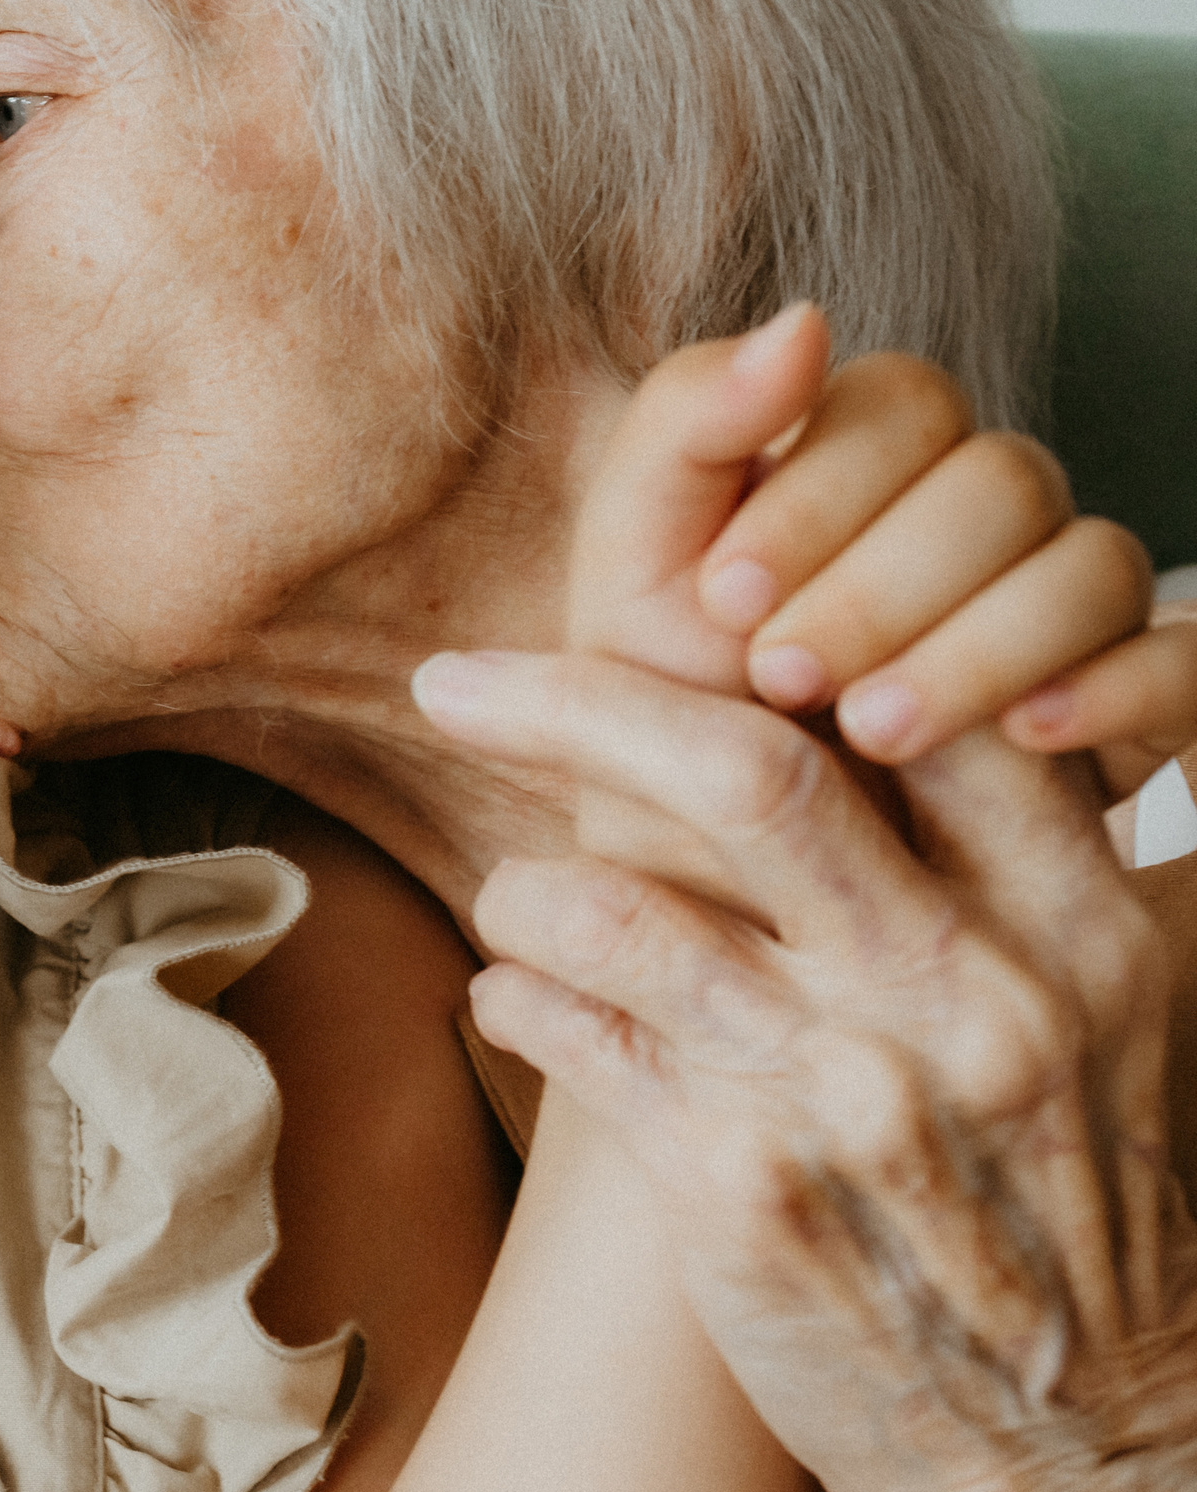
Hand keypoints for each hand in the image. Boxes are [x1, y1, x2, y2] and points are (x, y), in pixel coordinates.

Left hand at [412, 648, 1196, 1491]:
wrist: (1091, 1461)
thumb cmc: (1081, 1219)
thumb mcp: (1104, 1025)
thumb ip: (998, 873)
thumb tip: (850, 716)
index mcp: (1078, 929)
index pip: (915, 703)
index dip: (768, 638)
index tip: (665, 617)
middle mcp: (965, 997)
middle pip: (737, 768)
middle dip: (566, 703)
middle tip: (450, 683)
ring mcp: (847, 1099)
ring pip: (614, 902)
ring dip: (525, 884)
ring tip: (516, 899)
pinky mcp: (741, 1197)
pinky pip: (571, 1035)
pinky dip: (517, 992)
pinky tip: (516, 994)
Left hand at [572, 302, 1190, 797]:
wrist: (709, 888)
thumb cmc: (660, 723)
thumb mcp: (633, 580)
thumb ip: (686, 429)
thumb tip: (804, 320)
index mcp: (870, 463)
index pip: (906, 401)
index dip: (819, 492)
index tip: (724, 598)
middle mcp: (979, 520)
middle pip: (1003, 479)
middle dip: (881, 581)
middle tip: (778, 677)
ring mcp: (1060, 611)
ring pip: (1096, 562)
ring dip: (977, 642)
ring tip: (870, 729)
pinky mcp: (1126, 710)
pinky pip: (1189, 663)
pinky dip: (1121, 687)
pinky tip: (1029, 735)